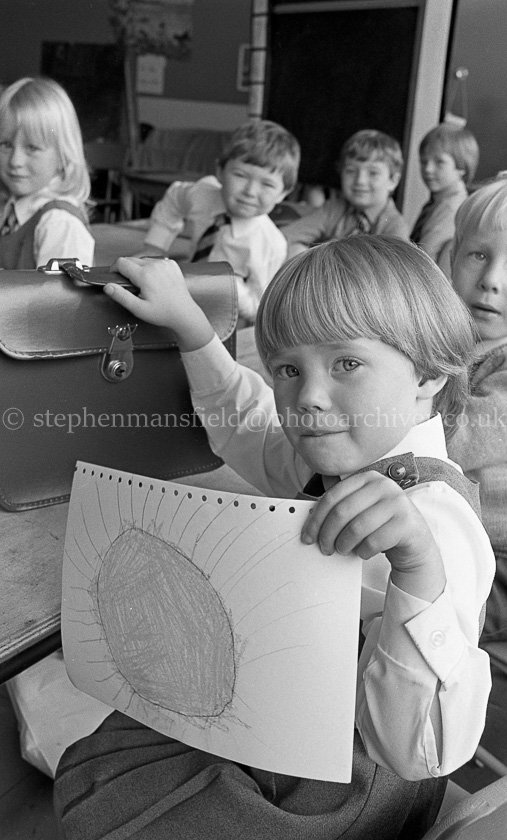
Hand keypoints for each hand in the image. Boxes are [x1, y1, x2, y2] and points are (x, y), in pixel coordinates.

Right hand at [104, 257, 213, 351]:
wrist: (184, 313)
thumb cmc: (163, 313)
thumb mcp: (138, 309)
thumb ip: (121, 296)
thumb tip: (108, 286)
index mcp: (145, 275)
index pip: (121, 262)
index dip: (114, 269)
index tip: (114, 277)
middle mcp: (155, 265)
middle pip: (131, 259)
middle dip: (126, 270)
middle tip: (129, 285)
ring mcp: (165, 263)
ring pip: (143, 260)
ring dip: (139, 268)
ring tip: (143, 285)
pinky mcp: (172, 264)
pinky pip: (155, 261)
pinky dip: (151, 268)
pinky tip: (155, 281)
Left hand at [301, 471, 445, 600]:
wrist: (414, 539)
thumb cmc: (381, 523)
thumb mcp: (361, 508)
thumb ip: (339, 505)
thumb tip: (309, 516)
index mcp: (367, 478)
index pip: (332, 497)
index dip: (316, 519)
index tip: (308, 535)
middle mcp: (383, 485)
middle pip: (342, 512)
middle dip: (327, 534)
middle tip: (324, 547)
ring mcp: (397, 503)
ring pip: (357, 527)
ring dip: (344, 544)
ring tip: (342, 550)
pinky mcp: (406, 523)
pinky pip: (374, 541)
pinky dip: (363, 551)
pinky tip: (363, 552)